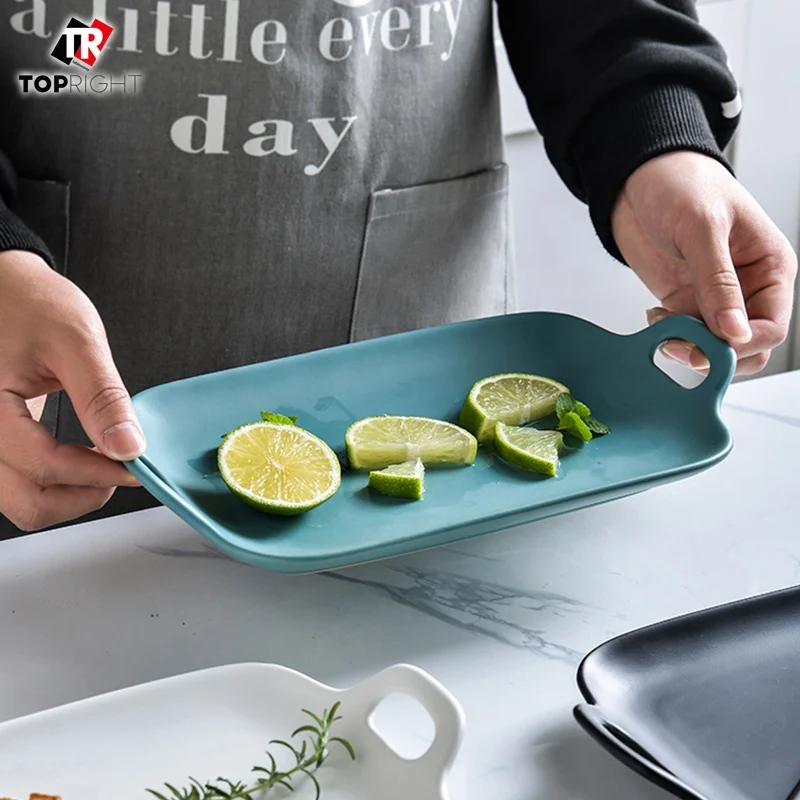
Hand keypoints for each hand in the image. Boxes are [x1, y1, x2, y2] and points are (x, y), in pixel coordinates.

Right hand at [0, 250, 144, 530]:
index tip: (136, 463)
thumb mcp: (74, 340)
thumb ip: (102, 396)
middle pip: (27, 502)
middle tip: (120, 470)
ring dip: (69, 491)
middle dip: (82, 494)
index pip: (44, 466)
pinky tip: (83, 456)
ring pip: (23, 499)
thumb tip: (129, 445)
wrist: (3, 286)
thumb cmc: (27, 301)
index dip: (98, 471)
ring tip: (104, 462)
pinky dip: (55, 479)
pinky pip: (21, 481)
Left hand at [612, 151, 797, 374]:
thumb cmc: (680, 184)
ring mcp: (714, 297)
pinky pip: (685, 335)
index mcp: (771, 266)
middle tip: (678, 344)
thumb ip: (718, 282)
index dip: (743, 344)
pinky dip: (668, 337)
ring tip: (662, 327)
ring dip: (688, 347)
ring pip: (714, 346)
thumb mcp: (702, 228)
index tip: (711, 346)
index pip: (772, 326)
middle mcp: (748, 287)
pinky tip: (653, 318)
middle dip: (714, 352)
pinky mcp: (684, 301)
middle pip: (747, 345)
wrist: (637, 177)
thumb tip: (736, 331)